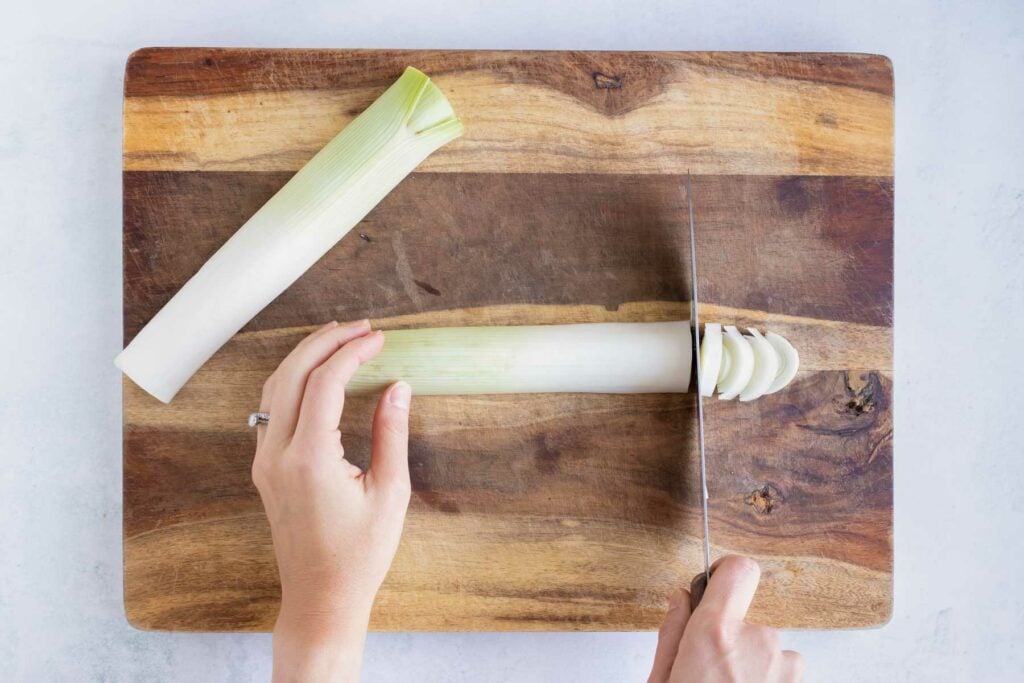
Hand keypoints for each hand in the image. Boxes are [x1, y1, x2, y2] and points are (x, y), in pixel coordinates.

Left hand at [252, 320, 411, 682]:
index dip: (353, 353)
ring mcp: (265, 462)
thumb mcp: (390, 492)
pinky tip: (317, 375)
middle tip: (361, 328)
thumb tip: (398, 386)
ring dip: (305, 358)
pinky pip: (271, 410)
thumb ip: (391, 433)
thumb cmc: (360, 554)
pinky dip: (293, 382)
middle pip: (292, 375)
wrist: (321, 597)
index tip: (380, 339)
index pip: (326, 383)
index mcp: (310, 459)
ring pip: (275, 388)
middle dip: (326, 342)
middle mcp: (277, 455)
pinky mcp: (264, 469)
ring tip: (339, 340)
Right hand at [648, 556, 803, 682]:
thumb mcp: (661, 678)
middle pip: (744, 616)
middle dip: (727, 636)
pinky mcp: (797, 680)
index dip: (725, 571)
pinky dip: (766, 677)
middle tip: (707, 668)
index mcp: (715, 633)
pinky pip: (781, 667)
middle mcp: (757, 641)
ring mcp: (783, 664)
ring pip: (763, 646)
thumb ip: (672, 632)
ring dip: (748, 661)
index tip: (715, 580)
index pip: (738, 569)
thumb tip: (681, 599)